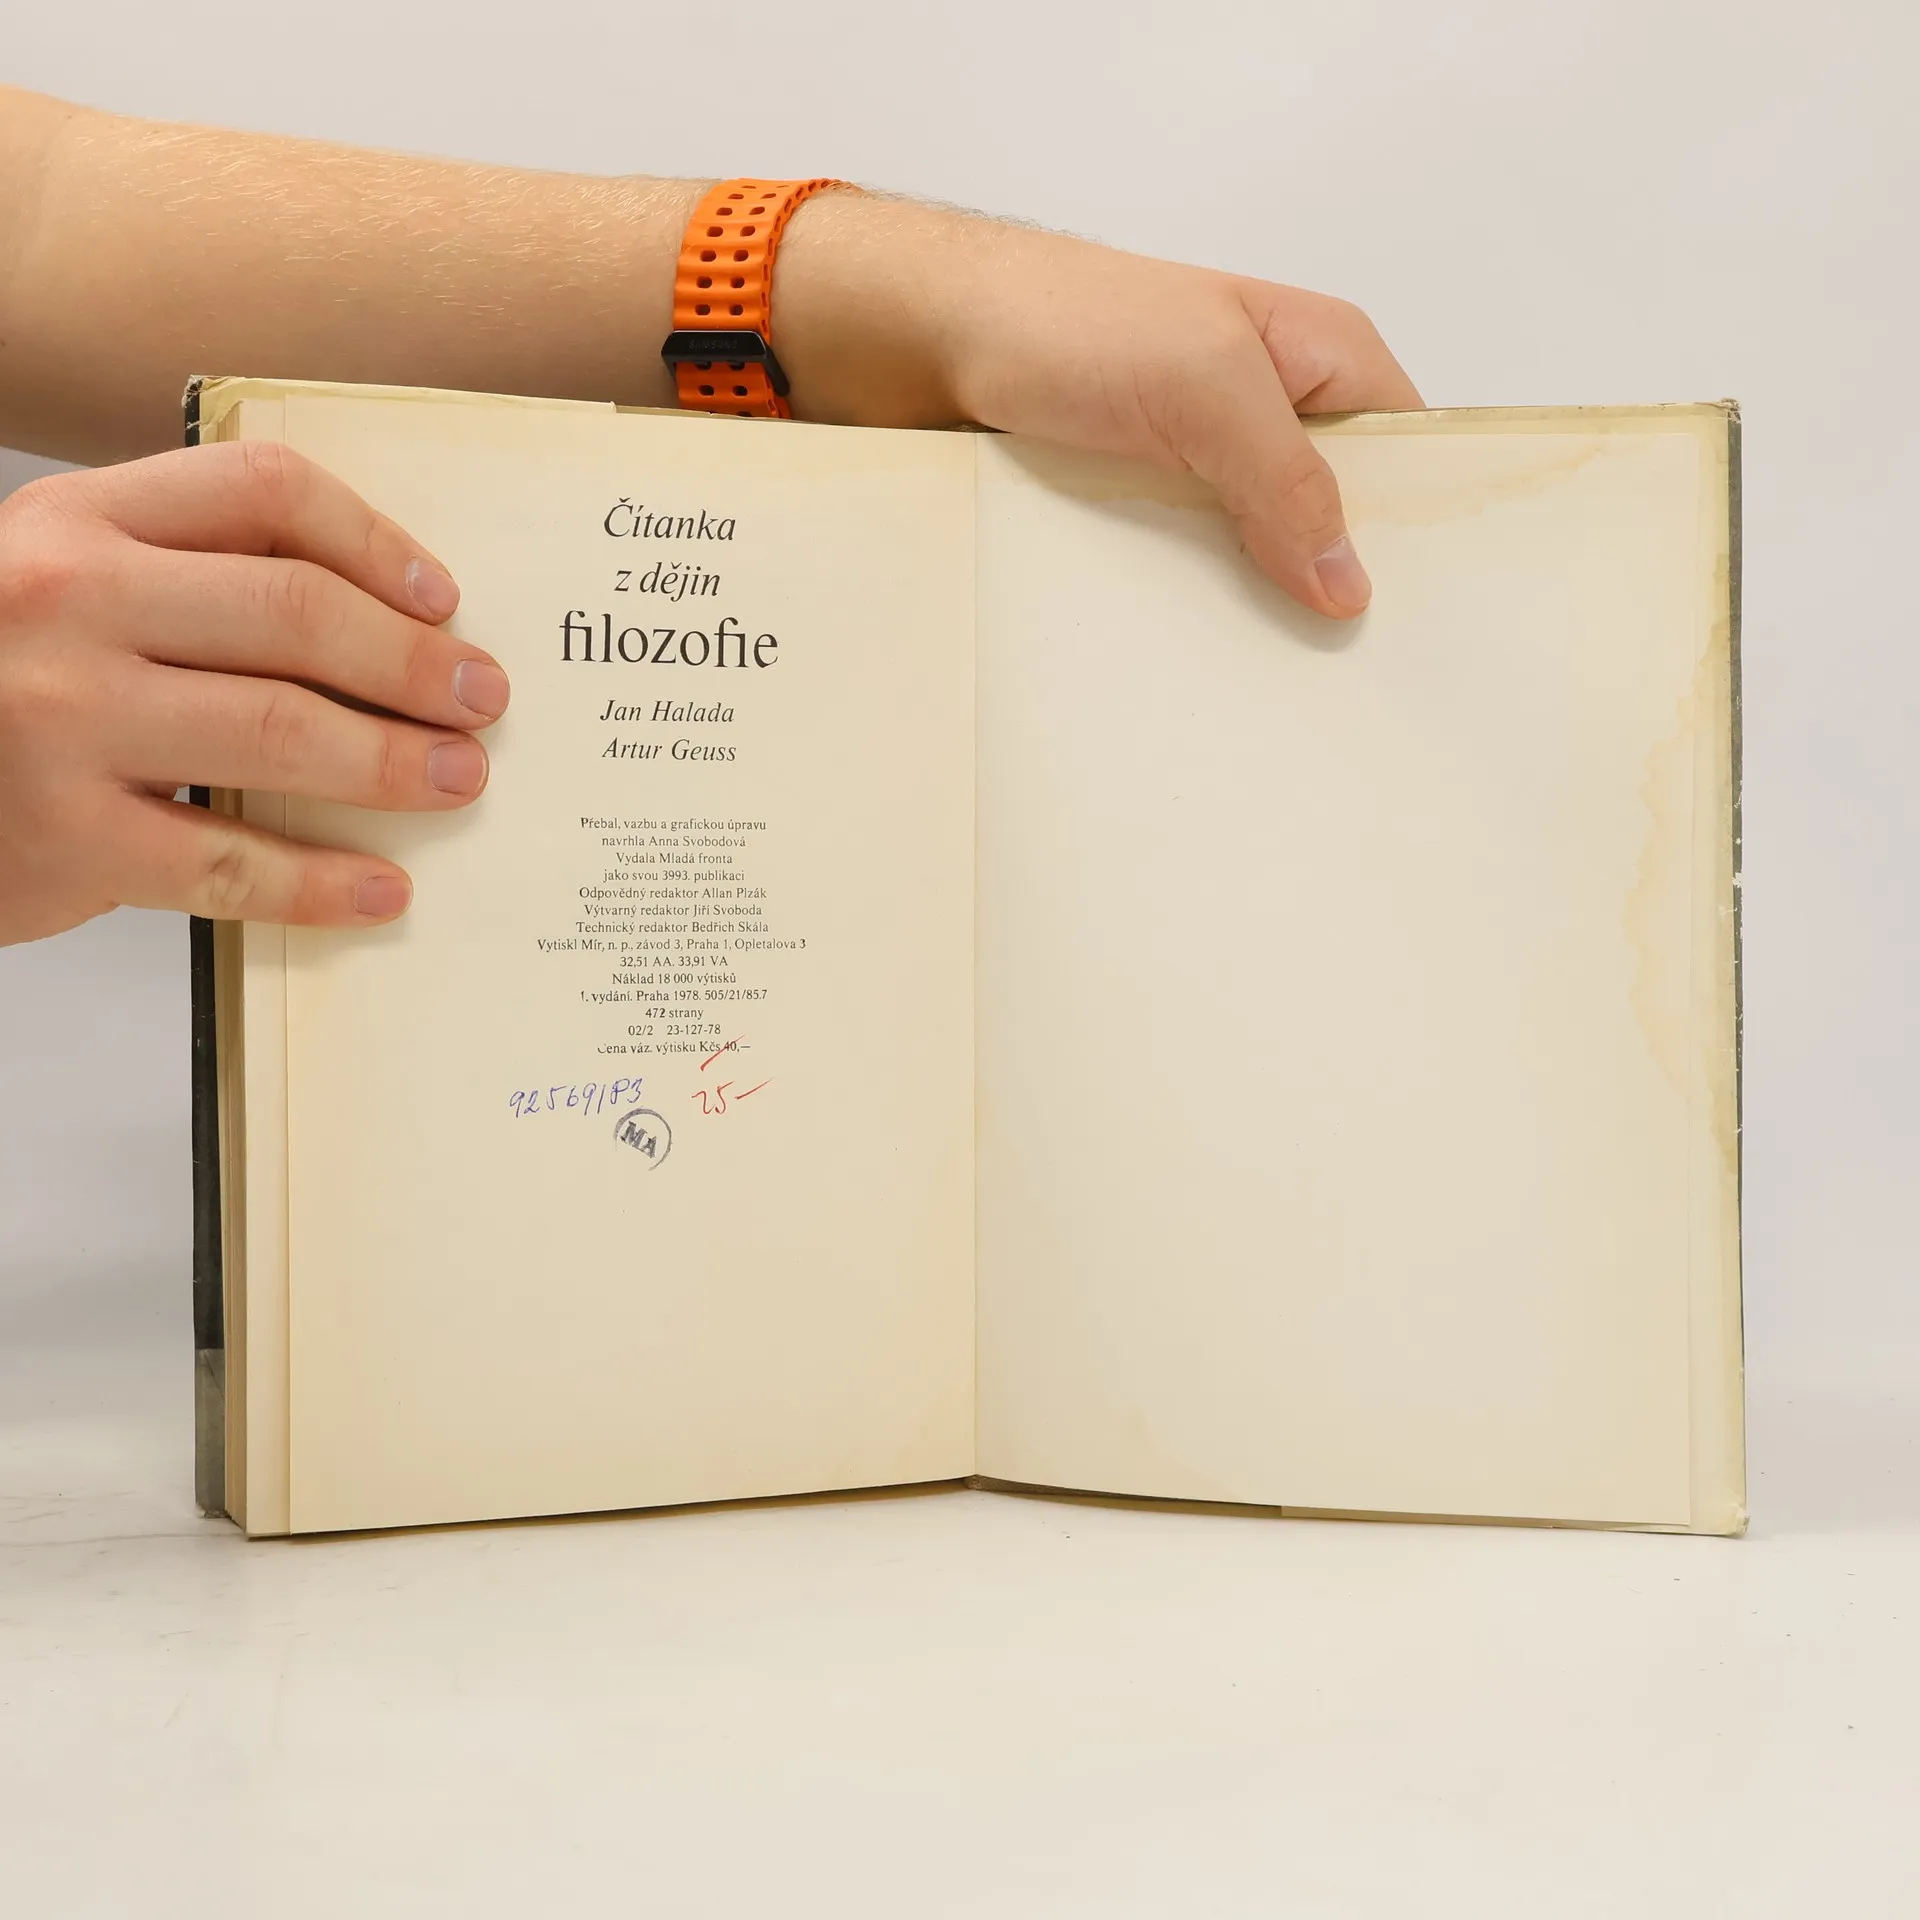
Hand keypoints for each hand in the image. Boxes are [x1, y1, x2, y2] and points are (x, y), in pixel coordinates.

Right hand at [0, 442, 508, 945]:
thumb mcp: (66, 587)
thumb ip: (188, 580)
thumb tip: (387, 623)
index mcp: (77, 522)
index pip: (262, 490)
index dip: (376, 542)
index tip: (444, 600)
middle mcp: (65, 604)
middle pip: (294, 612)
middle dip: (414, 662)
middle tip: (481, 699)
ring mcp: (60, 722)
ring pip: (280, 731)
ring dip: (393, 762)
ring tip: (459, 777)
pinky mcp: (65, 839)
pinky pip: (230, 863)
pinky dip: (322, 882)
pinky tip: (382, 889)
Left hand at [782, 199, 1420, 617]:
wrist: (933, 336)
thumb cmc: (1067, 323)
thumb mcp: (1203, 386)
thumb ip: (1284, 478)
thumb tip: (1348, 583)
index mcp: (1325, 359)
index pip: (1413, 457)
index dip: (1423, 536)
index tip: (1423, 626)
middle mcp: (1276, 411)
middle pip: (1341, 519)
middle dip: (1339, 588)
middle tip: (1346, 678)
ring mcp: (1210, 460)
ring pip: (1265, 554)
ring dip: (1260, 608)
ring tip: (1277, 688)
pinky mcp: (1151, 500)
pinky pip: (1194, 568)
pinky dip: (1195, 608)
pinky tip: (1200, 661)